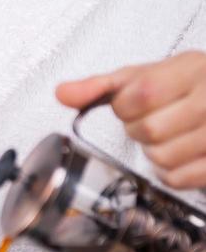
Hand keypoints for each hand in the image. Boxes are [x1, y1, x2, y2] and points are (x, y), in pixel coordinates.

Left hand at [55, 51, 205, 189]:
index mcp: (190, 72)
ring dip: (151, 152)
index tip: (129, 104)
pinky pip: (177, 179)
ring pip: (161, 158)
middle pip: (150, 130)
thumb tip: (63, 93)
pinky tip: (174, 154)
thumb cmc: (185, 84)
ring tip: (163, 135)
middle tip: (147, 120)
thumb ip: (101, 85)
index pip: (143, 94)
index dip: (125, 106)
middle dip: (137, 129)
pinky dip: (166, 172)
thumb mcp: (144, 75)